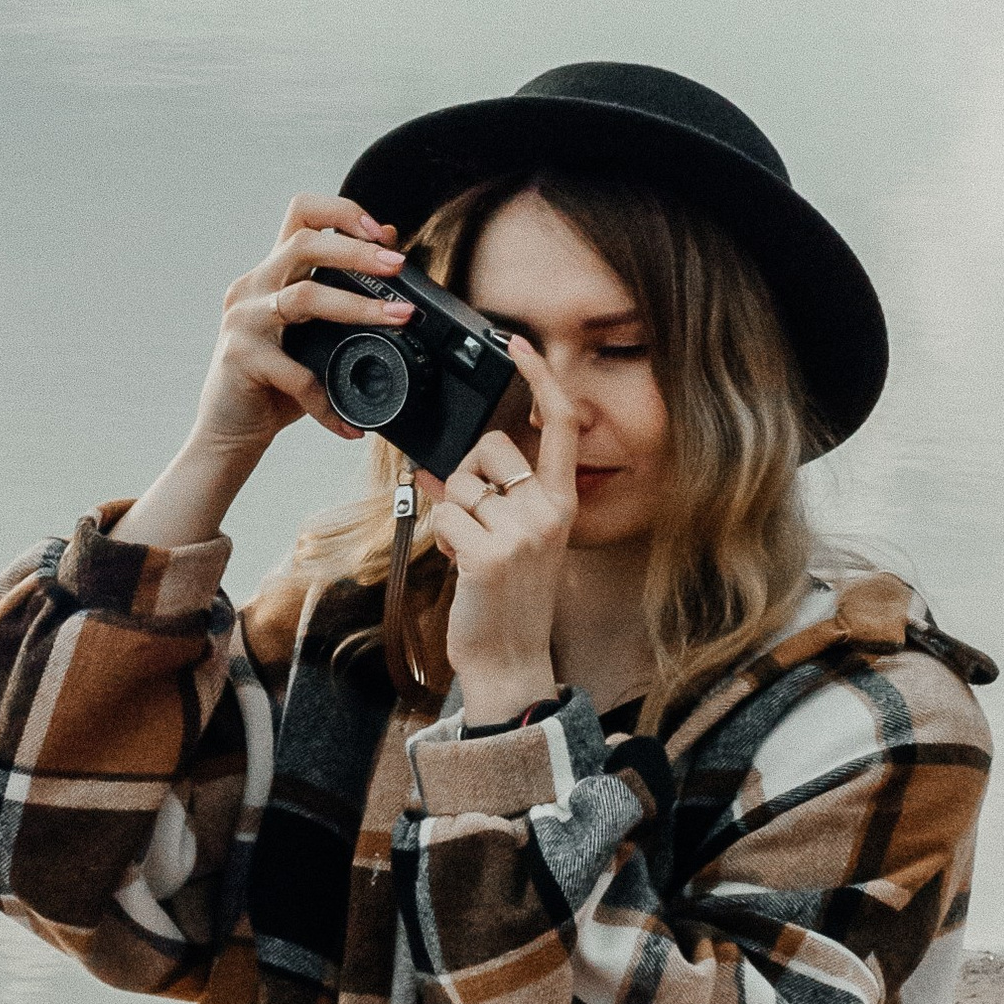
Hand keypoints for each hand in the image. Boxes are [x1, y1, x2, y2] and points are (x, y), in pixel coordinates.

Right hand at [190, 196, 410, 458]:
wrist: (229, 432)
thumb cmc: (274, 384)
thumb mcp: (313, 335)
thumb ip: (343, 292)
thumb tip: (390, 242)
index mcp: (272, 274)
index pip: (301, 213)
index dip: (342, 212)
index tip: (382, 232)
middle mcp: (253, 287)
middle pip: (304, 242)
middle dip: (357, 251)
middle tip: (397, 266)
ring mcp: (244, 319)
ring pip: (304, 296)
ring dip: (358, 306)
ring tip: (398, 318)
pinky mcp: (240, 356)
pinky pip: (296, 373)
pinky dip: (326, 400)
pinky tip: (346, 422)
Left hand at [422, 335, 581, 722]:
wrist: (510, 660)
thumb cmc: (507, 600)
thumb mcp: (516, 541)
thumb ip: (493, 499)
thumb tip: (442, 468)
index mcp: (562, 502)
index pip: (559, 425)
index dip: (539, 378)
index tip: (517, 342)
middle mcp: (550, 512)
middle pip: (489, 448)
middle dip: (466, 477)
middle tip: (475, 524)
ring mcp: (522, 533)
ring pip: (459, 483)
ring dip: (451, 513)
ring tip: (470, 550)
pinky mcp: (490, 555)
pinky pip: (445, 515)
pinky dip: (442, 537)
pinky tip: (462, 566)